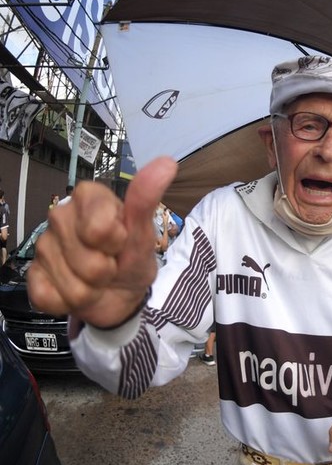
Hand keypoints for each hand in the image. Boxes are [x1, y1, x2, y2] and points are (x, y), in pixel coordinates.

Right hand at [27, 157, 177, 327]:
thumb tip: (166, 163)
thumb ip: (146, 200)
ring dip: (92, 289)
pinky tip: (76, 288)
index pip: (99, 228)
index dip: (117, 242)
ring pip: (74, 285)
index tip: (122, 241)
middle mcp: (60, 216)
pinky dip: (71, 301)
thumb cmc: (132, 258)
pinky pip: (51, 297)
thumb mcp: (144, 233)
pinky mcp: (32, 276)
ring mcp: (43, 246)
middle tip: (112, 263)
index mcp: (87, 197)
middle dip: (106, 269)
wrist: (121, 294)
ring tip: (98, 279)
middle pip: (89, 262)